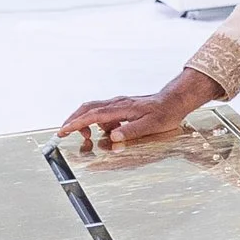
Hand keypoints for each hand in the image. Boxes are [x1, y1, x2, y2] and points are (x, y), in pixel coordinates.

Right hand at [58, 68, 220, 152]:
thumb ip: (131, 131)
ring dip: (86, 122)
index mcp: (121, 108)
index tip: (64, 130)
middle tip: (64, 132)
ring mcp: (119, 104)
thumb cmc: (165, 113)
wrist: (175, 101)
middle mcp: (117, 103)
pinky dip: (99, 123)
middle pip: (88, 109)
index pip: (93, 115)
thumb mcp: (151, 125)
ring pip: (94, 110)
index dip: (77, 123)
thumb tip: (113, 136)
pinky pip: (104, 114)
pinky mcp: (123, 107)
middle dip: (73, 120)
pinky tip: (107, 132)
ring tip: (87, 137)